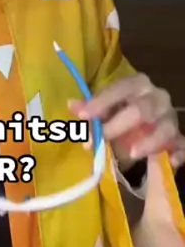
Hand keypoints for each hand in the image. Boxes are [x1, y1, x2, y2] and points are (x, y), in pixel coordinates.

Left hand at [69, 74, 184, 169]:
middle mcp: (158, 98)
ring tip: (131, 153)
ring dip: (149, 142)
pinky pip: (182, 145)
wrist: (148, 130)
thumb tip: (72, 105)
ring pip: (165, 128)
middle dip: (116, 126)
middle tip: (95, 141)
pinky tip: (170, 160)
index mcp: (138, 85)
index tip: (82, 116)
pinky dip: (178, 153)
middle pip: (141, 109)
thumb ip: (91, 110)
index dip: (101, 101)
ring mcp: (171, 119)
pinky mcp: (179, 139)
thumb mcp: (105, 113)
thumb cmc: (123, 117)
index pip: (121, 88)